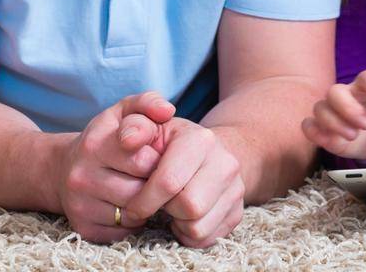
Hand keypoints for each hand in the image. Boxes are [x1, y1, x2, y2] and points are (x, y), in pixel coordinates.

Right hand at [52, 90, 174, 243]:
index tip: (155, 155)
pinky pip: (122, 232)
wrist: (61, 169)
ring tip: (142, 188)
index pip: (142, 160)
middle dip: (152, 183)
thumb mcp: (124, 111)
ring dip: (145, 204)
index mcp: (95, 144)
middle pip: (139, 190)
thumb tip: (168, 111)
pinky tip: (128, 205)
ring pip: (132, 213)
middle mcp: (82, 176)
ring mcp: (79, 206)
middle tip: (151, 175)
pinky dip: (132, 221)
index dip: (156, 159)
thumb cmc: (105, 136)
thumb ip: (148, 103)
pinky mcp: (83, 229)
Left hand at [121, 117, 243, 247]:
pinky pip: (207, 238)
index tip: (134, 205)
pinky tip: (185, 216)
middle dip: (167, 209)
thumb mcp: (153, 127)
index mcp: (201, 140)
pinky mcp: (238, 211)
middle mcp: (226, 163)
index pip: (169, 181)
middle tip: (159, 202)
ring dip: (178, 223)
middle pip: (188, 206)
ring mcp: (236, 188)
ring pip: (198, 227)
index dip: (145, 200)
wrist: (213, 152)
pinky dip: (190, 234)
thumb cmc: (174, 144)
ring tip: (173, 207)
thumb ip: (134, 127)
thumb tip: (128, 140)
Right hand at [302, 69, 365, 161]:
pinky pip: (309, 125)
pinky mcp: (324, 130)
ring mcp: (334, 111)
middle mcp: (348, 95)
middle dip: (349, 109)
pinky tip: (331, 141)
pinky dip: (316, 133)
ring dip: (334, 123)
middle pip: (336, 91)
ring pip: (320, 107)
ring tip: (353, 136)